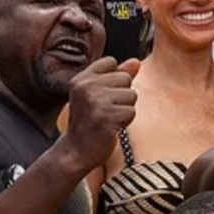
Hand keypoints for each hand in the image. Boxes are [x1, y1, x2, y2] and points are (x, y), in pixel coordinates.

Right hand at [62, 57, 140, 171]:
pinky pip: (132, 111)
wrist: (76, 151)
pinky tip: (111, 127)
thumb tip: (136, 61)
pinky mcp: (106, 117)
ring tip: (108, 118)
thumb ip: (116, 75)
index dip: (113, 80)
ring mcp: (95, 101)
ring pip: (131, 94)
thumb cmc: (89, 121)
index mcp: (81, 79)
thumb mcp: (97, 94)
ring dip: (124, 109)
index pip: (111, 62)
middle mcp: (86, 87)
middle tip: (105, 111)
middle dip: (121, 96)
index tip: (101, 96)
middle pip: (125, 78)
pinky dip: (125, 121)